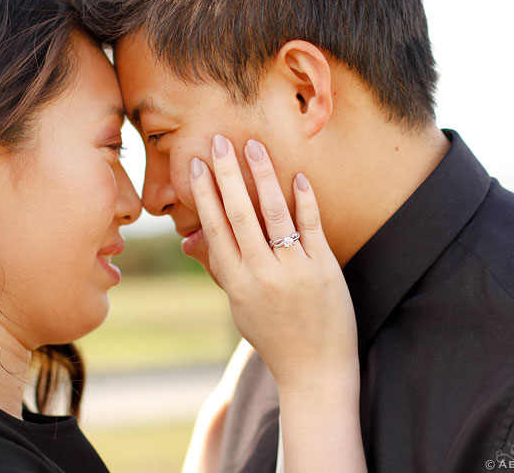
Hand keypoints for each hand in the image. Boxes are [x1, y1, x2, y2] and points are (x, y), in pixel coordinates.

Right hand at [189, 135, 357, 391]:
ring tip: (254, 147)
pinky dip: (304, 201)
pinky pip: (312, 227)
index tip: (199, 165)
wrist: (314, 370)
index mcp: (237, 283)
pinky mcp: (325, 269)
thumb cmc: (273, 336)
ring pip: (274, 214)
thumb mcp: (238, 306)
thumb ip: (218, 267)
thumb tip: (188, 239)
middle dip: (227, 175)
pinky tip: (298, 176)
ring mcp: (295, 270)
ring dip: (262, 177)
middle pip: (240, 214)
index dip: (206, 194)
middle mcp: (262, 274)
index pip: (216, 229)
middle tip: (219, 142)